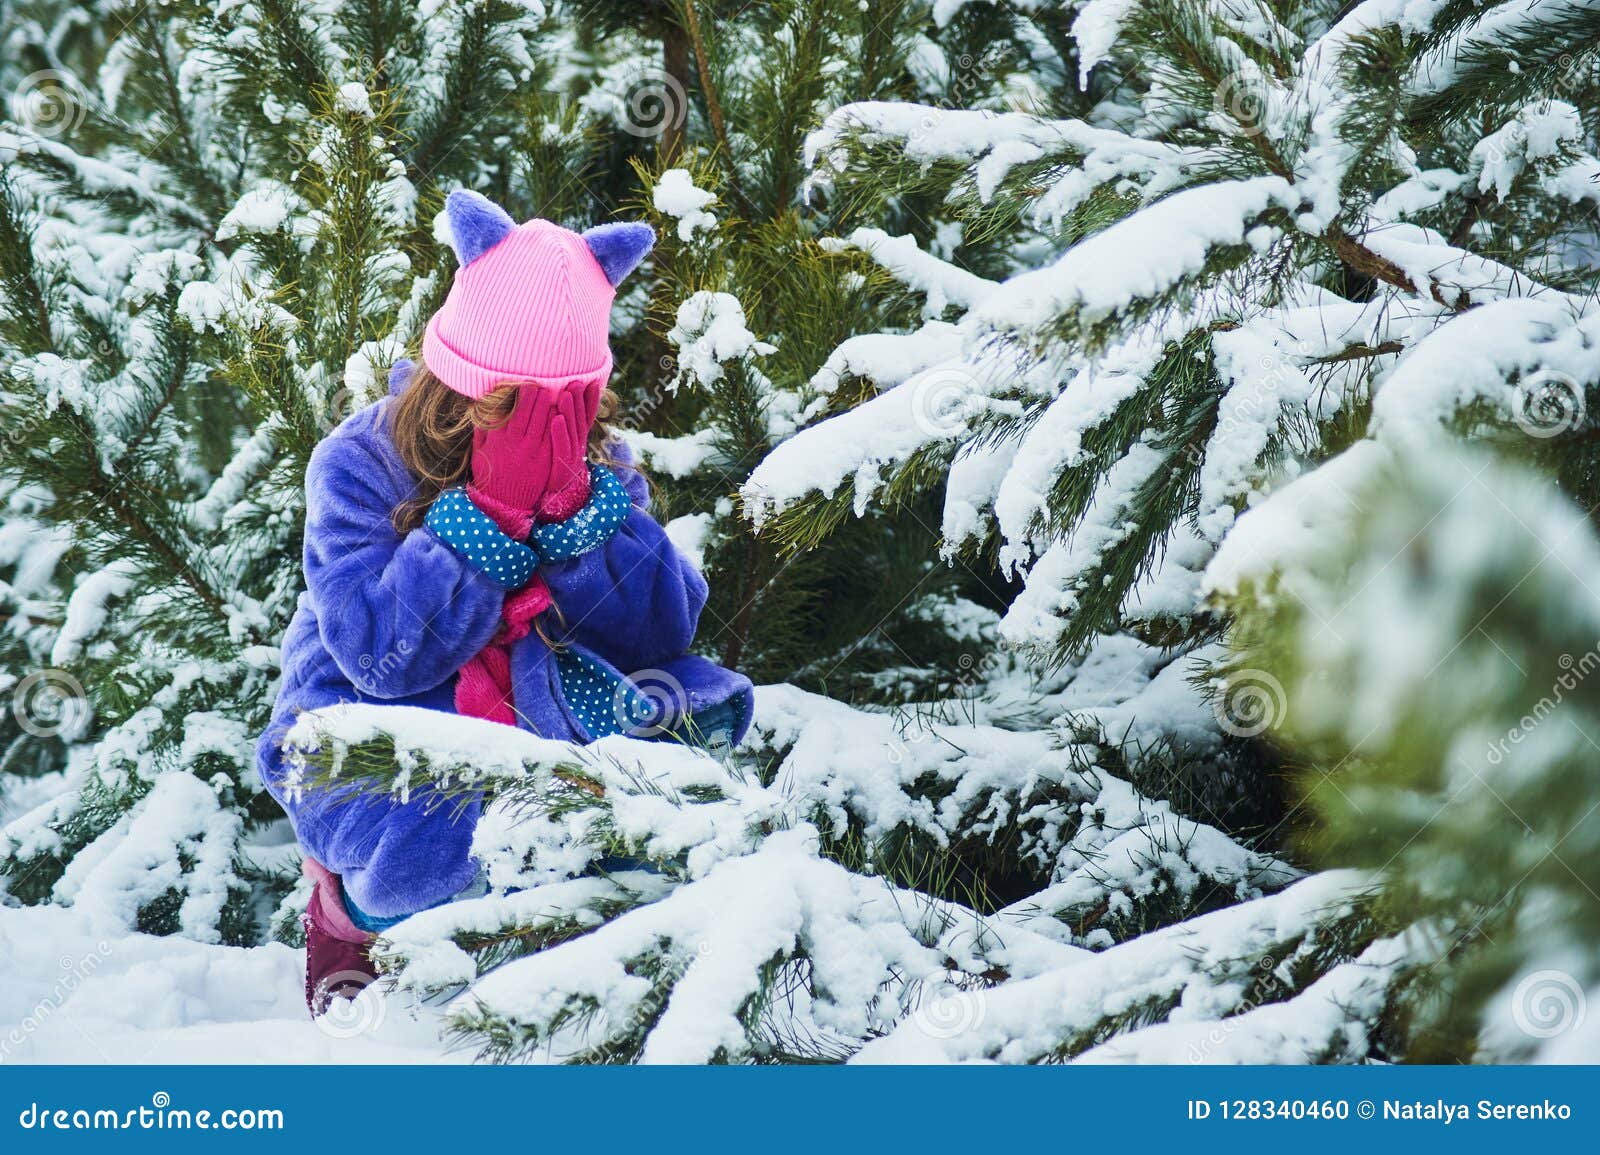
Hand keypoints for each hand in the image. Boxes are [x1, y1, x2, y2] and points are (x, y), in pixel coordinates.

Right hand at [467, 380, 599, 537]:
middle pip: (528, 412)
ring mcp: (532, 451)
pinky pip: (552, 436)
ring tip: (555, 392)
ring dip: (549, 405)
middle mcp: (515, 443)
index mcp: (498, 439)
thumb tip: (480, 408)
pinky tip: (561, 411)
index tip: (524, 383)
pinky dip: (557, 422)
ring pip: (543, 421)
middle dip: (536, 396)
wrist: (505, 504)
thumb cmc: (490, 477)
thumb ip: (481, 431)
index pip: (510, 410)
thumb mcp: (479, 453)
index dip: (519, 395)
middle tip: (541, 383)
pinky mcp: (545, 460)